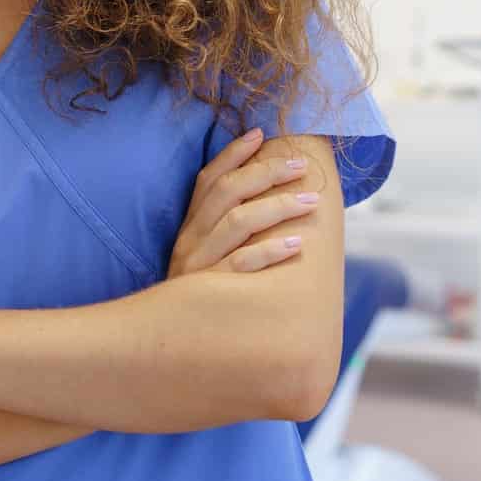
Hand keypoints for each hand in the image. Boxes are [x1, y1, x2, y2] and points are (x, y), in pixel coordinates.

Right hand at [168, 127, 317, 277]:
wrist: (169, 348)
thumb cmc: (205, 291)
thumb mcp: (207, 254)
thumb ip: (228, 225)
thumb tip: (263, 189)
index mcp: (191, 225)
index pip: (208, 179)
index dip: (233, 153)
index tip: (261, 133)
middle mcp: (191, 239)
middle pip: (227, 191)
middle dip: (267, 172)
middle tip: (302, 166)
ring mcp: (199, 263)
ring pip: (238, 222)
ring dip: (279, 207)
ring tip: (311, 201)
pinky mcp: (209, 289)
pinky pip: (240, 263)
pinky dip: (268, 250)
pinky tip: (295, 244)